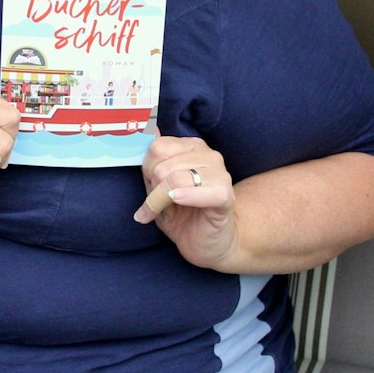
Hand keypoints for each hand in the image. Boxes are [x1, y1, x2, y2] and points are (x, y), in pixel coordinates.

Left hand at [136, 134, 237, 268]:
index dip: (148, 170)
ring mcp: (220, 174)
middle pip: (162, 165)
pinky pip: (200, 191)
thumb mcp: (158, 186)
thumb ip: (152, 161)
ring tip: (163, 211)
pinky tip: (177, 202)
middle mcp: (209, 155)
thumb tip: (149, 130)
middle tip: (157, 204)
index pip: (157, 147)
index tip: (150, 187)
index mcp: (193, 147)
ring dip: (161, 200)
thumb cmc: (183, 214)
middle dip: (153, 188)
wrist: (206, 242)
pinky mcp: (225, 195)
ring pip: (175, 178)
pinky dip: (185, 197)